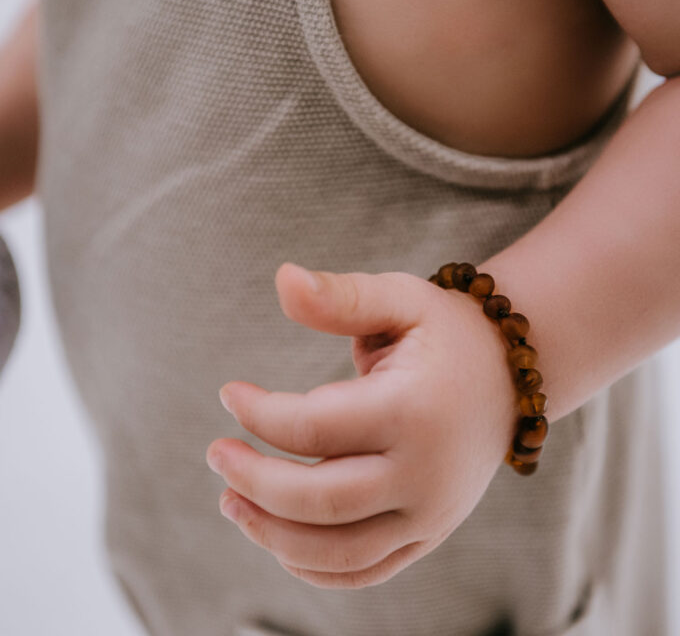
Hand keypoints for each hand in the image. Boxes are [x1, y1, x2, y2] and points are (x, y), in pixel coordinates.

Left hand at [206, 262, 517, 588]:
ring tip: (230, 502)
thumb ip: (341, 295)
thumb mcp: (400, 298)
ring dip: (271, 535)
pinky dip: (314, 567)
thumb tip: (282, 278)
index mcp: (414, 409)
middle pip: (318, 502)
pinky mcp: (430, 533)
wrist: (507, 377)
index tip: (228, 393)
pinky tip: (279, 540)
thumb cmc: (444, 332)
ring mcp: (432, 513)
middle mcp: (426, 473)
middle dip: (253, 481)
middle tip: (216, 453)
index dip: (257, 413)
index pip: (312, 428)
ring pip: (337, 552)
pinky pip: (365, 571)